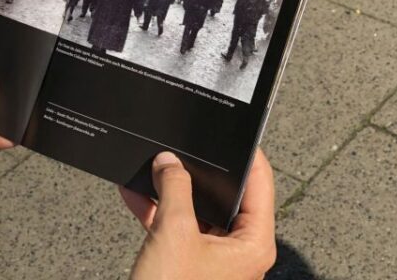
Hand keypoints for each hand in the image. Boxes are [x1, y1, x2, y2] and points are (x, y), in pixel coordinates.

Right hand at [121, 150, 275, 279]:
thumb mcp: (173, 231)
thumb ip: (173, 188)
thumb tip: (169, 162)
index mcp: (253, 243)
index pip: (261, 184)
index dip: (248, 155)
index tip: (235, 132)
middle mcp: (240, 251)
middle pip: (226, 196)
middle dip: (198, 172)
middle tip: (185, 146)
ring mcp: (215, 259)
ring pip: (197, 212)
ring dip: (172, 191)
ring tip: (152, 166)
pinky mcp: (190, 265)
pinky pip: (178, 229)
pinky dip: (158, 211)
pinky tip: (135, 193)